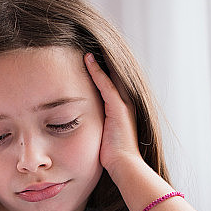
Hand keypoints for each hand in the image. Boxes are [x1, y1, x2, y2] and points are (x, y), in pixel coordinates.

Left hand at [84, 53, 141, 177]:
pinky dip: (97, 71)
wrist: (124, 165)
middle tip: (87, 45)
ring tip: (86, 47)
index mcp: (123, 108)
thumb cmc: (112, 156)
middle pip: (114, 74)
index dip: (101, 69)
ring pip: (111, 75)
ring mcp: (124, 104)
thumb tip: (84, 126)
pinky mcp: (118, 107)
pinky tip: (87, 59)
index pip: (111, 83)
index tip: (89, 57)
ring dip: (98, 61)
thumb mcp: (103, 136)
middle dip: (102, 60)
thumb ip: (98, 126)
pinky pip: (106, 84)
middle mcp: (126, 102)